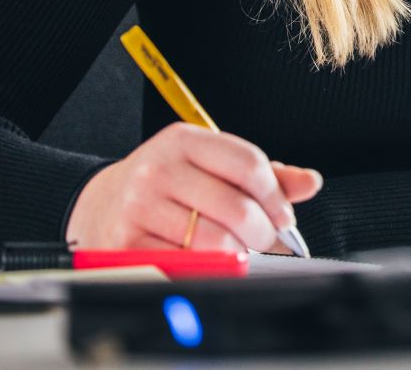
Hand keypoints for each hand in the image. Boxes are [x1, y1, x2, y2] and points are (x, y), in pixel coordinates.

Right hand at [65, 122, 323, 250]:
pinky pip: (186, 265)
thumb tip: (310, 182)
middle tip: (264, 238)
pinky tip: (207, 260)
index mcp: (183, 140)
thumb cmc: (167, 185)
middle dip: (262, 230)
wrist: (100, 205)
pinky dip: (207, 268)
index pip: (248, 163)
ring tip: (237, 248)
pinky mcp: (126, 245)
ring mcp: (139, 207)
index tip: (284, 214)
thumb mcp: (210, 165)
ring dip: (237, 252)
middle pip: (236, 206)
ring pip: (214, 240)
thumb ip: (263, 174)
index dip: (276, 195)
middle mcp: (158, 169)